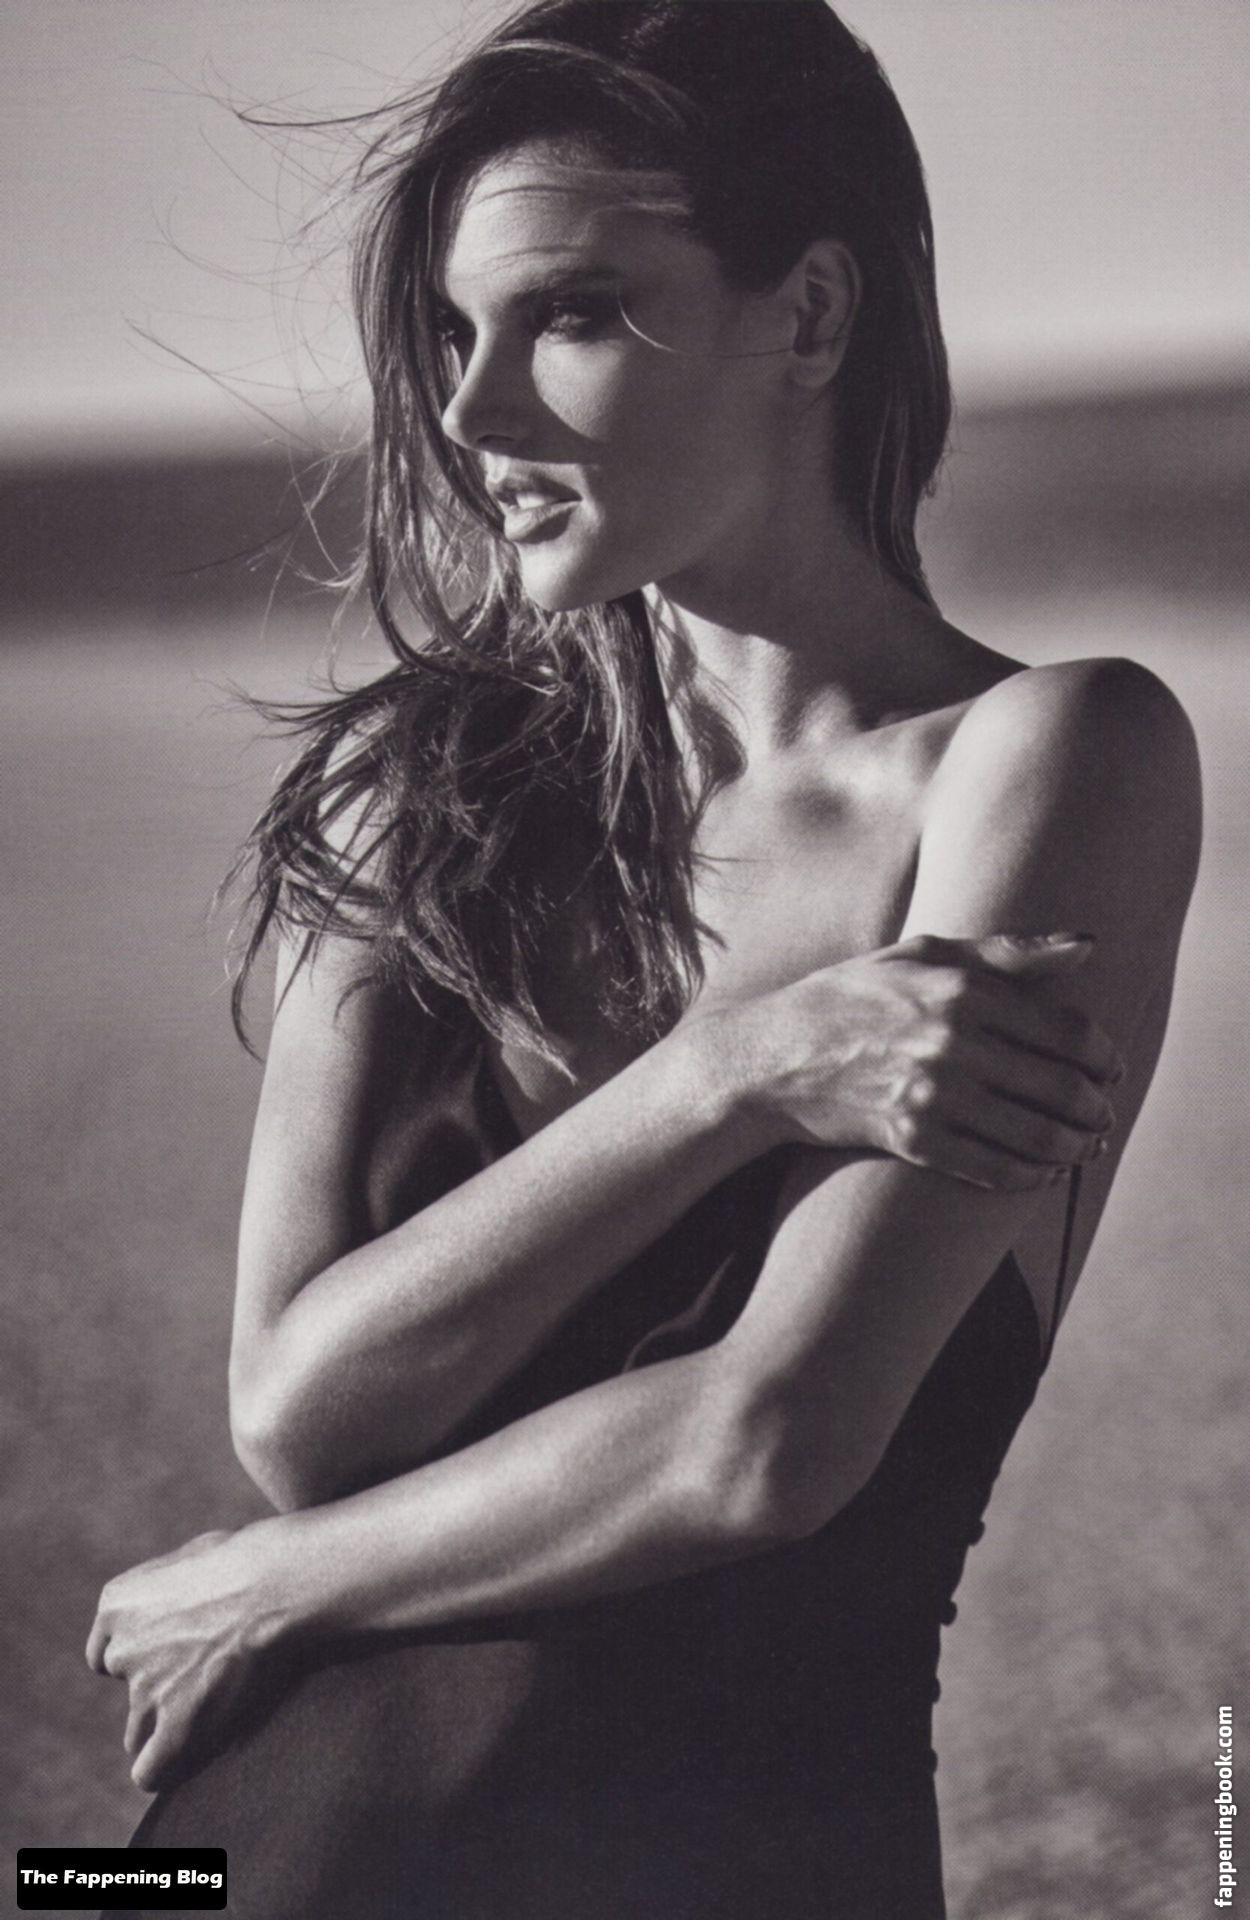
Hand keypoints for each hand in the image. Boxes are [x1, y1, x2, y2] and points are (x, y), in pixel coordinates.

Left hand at [86, 1522, 289, 1791]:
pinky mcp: (176, 1725)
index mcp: (117, 1604)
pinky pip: (151, 1770)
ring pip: (139, 1731)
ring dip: (166, 1725)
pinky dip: (164, 1770)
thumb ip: (169, 1588)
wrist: (278, 1583)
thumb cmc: (249, 1559)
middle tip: (204, 1676)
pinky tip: (184, 1762)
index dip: (145, 1652)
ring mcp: (147, 1691)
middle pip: (129, 1687)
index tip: (179, 1649)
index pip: (107, 1649)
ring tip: (211, 1711)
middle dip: (157, 1687)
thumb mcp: (191, 1556)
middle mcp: (121, 1649)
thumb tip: (178, 1599)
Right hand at [731, 932, 1121, 1188]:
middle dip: (1096, 1107)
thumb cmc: (852, 996)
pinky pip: (996, 1169)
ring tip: (1084, 1145)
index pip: (1066, 1030)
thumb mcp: (923, 954)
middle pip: (1061, 1086)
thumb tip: (1088, 945)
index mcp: (961, 990)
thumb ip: (1007, 952)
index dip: (1103, 1056)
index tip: (1111, 1068)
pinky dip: (1032, 1175)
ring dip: (1075, 1146)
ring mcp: (932, 1096)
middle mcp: (951, 1043)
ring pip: (1037, 1135)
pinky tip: (1043, 1170)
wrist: (773, 1057)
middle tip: (1103, 1113)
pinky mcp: (913, 1141)